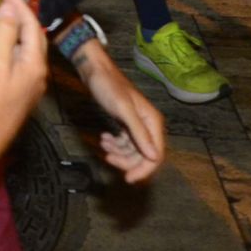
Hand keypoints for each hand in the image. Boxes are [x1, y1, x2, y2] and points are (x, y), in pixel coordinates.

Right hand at [0, 0, 46, 163]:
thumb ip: (4, 34)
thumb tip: (10, 9)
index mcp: (35, 64)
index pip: (32, 26)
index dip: (19, 5)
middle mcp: (38, 74)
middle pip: (34, 37)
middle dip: (21, 16)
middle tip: (5, 0)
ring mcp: (31, 87)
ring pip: (28, 50)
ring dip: (17, 31)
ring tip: (2, 17)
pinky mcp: (21, 95)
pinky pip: (22, 62)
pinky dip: (13, 46)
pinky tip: (2, 46)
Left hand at [78, 55, 165, 183]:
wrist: (95, 72)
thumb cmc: (109, 88)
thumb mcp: (124, 111)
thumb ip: (140, 133)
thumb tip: (154, 157)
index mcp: (153, 122)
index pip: (156, 155)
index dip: (144, 169)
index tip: (128, 179)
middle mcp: (148, 125)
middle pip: (143, 156)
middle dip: (126, 161)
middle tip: (108, 159)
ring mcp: (137, 125)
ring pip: (132, 151)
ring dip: (118, 152)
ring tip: (104, 144)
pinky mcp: (126, 124)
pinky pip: (124, 143)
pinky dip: (114, 144)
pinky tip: (104, 139)